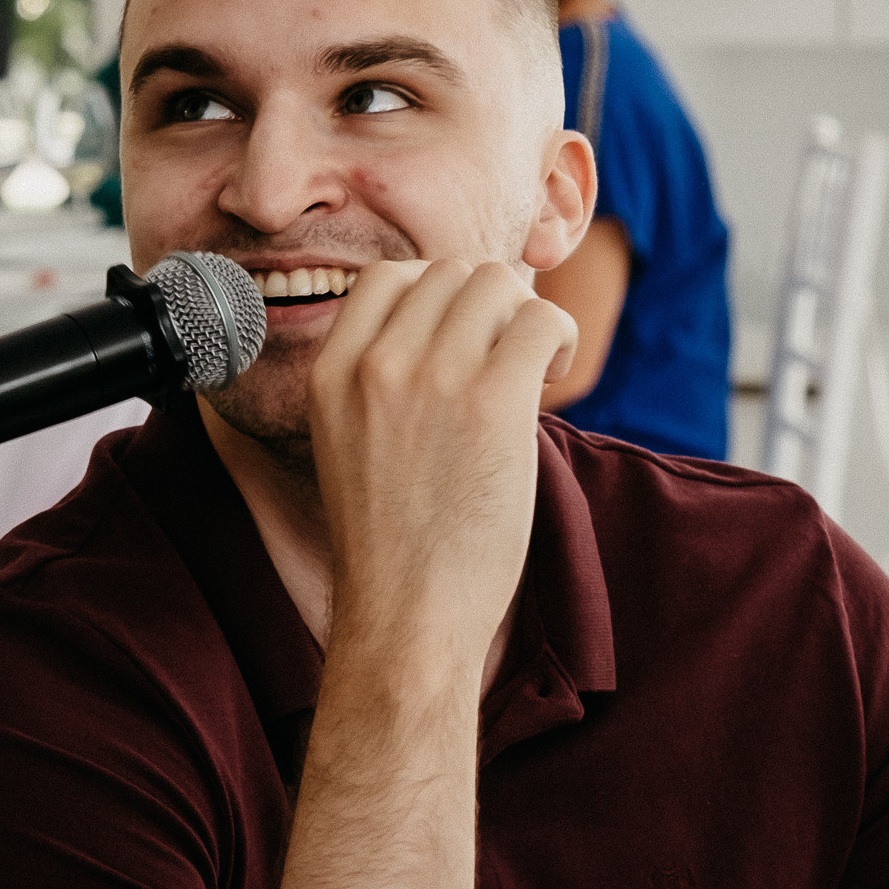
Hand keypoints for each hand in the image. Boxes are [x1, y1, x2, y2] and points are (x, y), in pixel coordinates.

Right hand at [309, 259, 575, 687]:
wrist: (407, 615)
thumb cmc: (393, 543)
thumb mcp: (351, 443)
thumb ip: (384, 378)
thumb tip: (462, 314)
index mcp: (330, 373)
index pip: (387, 278)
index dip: (436, 297)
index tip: (460, 339)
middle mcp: (375, 364)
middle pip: (449, 274)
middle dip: (486, 308)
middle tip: (503, 361)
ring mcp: (432, 377)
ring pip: (497, 284)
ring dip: (524, 317)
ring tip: (530, 369)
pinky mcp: (493, 399)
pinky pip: (541, 319)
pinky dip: (557, 337)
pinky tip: (550, 379)